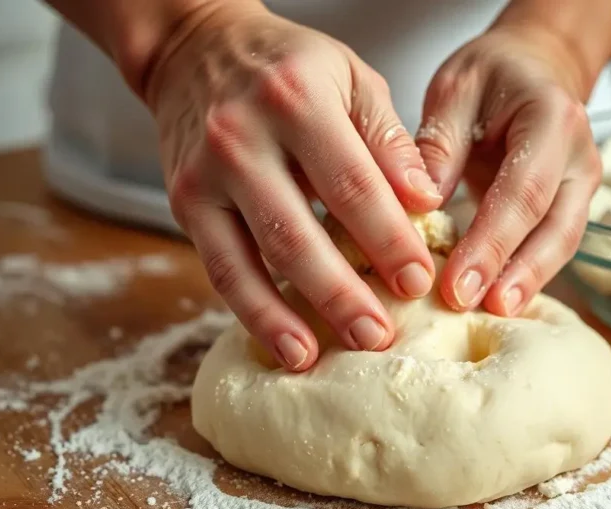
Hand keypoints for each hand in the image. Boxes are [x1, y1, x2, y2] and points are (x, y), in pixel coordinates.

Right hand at [145, 2, 441, 370]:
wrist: (197, 48)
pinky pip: (219, 269)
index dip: (388, 239)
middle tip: (379, 336)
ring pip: (249, 262)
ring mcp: (205, 176)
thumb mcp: (351, 78)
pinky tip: (284, 344)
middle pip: (297, 233)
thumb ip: (389, 139)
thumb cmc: (289, 66)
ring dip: (289, 316)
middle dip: (341, 293)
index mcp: (296, 100)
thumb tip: (425, 201)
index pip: (352, 184)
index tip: (419, 281)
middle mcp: (242, 139)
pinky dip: (251, 312)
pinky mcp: (185, 205)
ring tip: (324, 357)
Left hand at [416, 23, 601, 316]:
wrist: (532, 69)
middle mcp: (580, 156)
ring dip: (526, 283)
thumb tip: (421, 203)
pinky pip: (553, 246)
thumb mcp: (455, 90)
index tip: (458, 282)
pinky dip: (526, 275)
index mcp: (552, 118)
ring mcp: (583, 185)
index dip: (492, 242)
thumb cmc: (490, 76)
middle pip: (554, 226)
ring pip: (562, 245)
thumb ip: (438, 143)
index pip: (524, 190)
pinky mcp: (573, 207)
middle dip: (515, 274)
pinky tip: (497, 301)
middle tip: (475, 308)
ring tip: (489, 315)